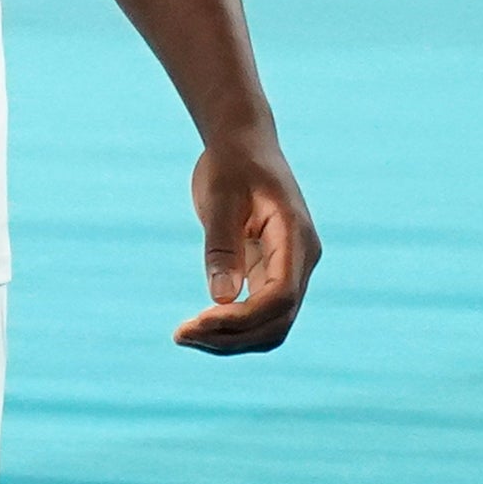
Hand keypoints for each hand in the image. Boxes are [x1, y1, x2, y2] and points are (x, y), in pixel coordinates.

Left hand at [173, 135, 320, 355]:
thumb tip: (221, 298)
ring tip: (184, 335)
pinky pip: (259, 313)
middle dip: (232, 337)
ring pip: (271, 325)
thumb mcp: (219, 198)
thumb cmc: (231, 164)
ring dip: (231, 339)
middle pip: (278, 321)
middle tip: (181, 334)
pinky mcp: (272, 273)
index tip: (196, 322)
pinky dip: (231, 327)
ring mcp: (290, 269)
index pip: (280, 297)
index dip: (241, 318)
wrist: (244, 144)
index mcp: (295, 236)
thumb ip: (222, 247)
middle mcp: (301, 259)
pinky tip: (198, 326)